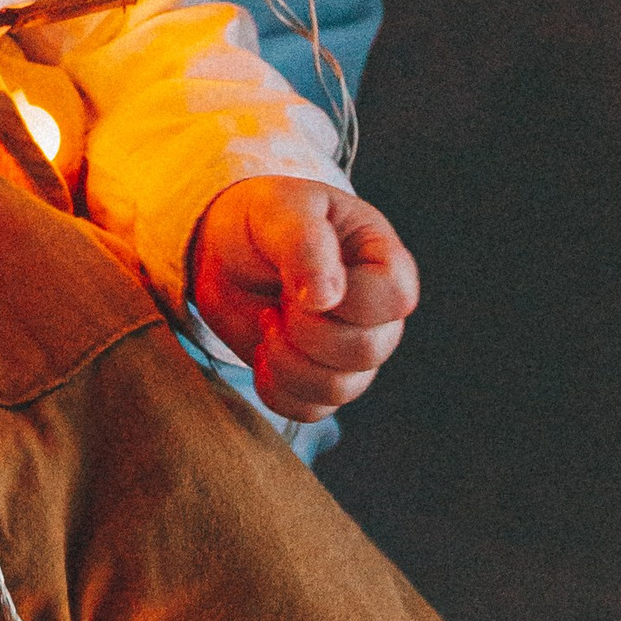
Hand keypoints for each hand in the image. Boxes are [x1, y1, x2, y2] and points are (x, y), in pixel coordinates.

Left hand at [189, 177, 417, 424]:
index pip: (395, 298)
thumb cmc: (264, 218)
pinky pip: (311, 410)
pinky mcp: (315, 378)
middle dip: (308, 330)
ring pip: (341, 389)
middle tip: (279, 300)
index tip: (301, 280)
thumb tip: (328, 299)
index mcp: (382, 261)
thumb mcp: (280, 210)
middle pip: (367, 350)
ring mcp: (349, 351)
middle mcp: (376, 313)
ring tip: (268, 322)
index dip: (347, 298)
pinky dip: (277, 389)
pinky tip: (262, 351)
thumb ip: (306, 246)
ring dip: (290, 363)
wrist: (225, 247)